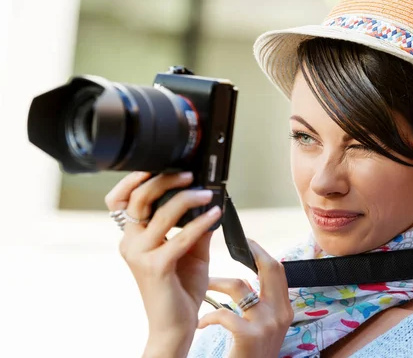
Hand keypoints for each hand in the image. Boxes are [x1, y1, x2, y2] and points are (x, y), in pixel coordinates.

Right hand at [104, 171, 222, 357]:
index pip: (120, 201)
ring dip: (187, 199)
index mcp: (133, 237)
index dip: (132, 180)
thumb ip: (197, 227)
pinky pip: (179, 238)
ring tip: (207, 193)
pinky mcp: (156, 267)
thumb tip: (210, 201)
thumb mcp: (191, 251)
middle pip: (138, 200)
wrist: (175, 325)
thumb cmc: (180, 288)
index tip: (156, 164)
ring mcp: (140, 255)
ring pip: (160, 215)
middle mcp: (130, 243)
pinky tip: (214, 215)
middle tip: (189, 175)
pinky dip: (199, 224)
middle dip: (164, 180)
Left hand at [198, 240, 293, 357]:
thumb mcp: (264, 328)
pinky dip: (207, 316)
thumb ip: (260, 304)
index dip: (262, 253)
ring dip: (215, 283)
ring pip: (239, 285)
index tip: (246, 244)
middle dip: (251, 251)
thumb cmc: (251, 355)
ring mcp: (267, 324)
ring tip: (203, 287)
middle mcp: (281, 313)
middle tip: (232, 245)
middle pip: (269, 267)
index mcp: (285, 309)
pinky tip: (200, 323)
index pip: (278, 270)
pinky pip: (223, 313)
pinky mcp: (250, 336)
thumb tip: (247, 280)